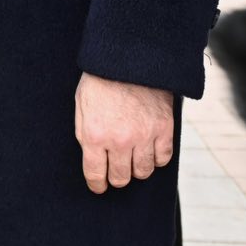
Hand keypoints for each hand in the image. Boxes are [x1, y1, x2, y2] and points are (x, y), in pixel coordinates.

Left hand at [74, 73, 174, 192]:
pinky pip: (163, 159)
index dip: (97, 185)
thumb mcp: (81, 108)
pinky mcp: (164, 128)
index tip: (99, 187)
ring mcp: (144, 136)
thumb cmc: (101, 81)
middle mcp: (119, 140)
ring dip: (137, 169)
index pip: (96, 175)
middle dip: (116, 177)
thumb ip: (86, 136)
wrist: (128, 58)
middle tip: (116, 170)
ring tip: (133, 159)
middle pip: (120, 178)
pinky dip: (157, 158)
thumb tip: (93, 160)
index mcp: (95, 135)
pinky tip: (150, 150)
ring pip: (143, 172)